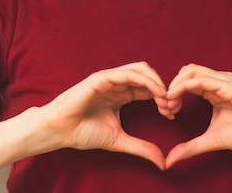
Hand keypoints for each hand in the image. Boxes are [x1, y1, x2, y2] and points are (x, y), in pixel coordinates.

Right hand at [36, 62, 171, 168]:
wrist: (59, 131)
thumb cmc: (82, 133)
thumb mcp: (119, 141)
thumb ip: (141, 147)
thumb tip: (163, 162)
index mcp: (121, 94)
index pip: (148, 88)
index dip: (163, 98)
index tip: (172, 114)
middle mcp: (117, 84)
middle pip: (149, 76)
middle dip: (164, 89)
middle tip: (172, 106)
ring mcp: (109, 79)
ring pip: (141, 70)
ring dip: (157, 82)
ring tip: (166, 99)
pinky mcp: (101, 78)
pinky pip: (128, 74)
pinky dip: (146, 81)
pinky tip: (155, 93)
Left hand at [164, 64, 231, 168]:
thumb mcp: (210, 141)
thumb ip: (189, 147)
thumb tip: (169, 161)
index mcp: (214, 90)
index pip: (187, 80)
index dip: (173, 92)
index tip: (167, 111)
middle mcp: (218, 82)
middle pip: (186, 71)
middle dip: (171, 86)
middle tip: (165, 106)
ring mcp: (224, 81)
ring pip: (191, 71)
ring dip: (175, 85)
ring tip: (169, 103)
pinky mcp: (230, 86)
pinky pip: (201, 80)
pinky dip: (184, 86)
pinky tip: (176, 98)